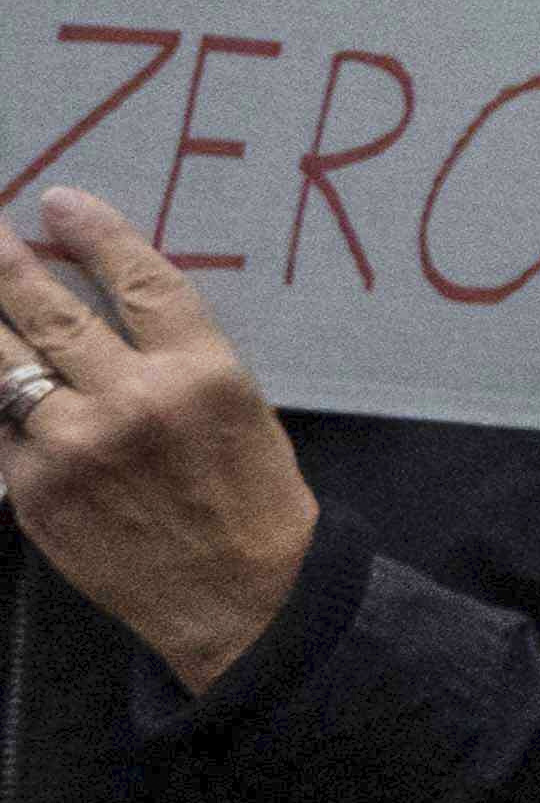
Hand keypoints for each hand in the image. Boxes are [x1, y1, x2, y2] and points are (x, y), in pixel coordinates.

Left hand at [0, 189, 324, 691]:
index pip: (138, 281)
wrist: (243, 599)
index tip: (62, 202)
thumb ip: (173, 359)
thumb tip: (100, 310)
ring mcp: (74, 446)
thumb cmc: (252, 502)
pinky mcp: (35, 490)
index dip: (95, 235)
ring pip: (4, 363)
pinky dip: (0, 405)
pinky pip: (0, 430)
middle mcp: (133, 401)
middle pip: (49, 311)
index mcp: (202, 374)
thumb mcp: (238, 411)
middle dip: (6, 262)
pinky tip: (3, 384)